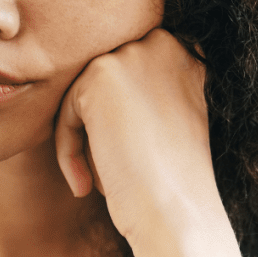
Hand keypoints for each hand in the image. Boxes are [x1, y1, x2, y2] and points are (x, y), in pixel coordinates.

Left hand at [53, 28, 223, 247]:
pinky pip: (67, 109)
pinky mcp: (101, 73)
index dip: (122, 125)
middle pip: (106, 86)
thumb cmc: (176, 184)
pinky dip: (69, 149)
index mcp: (190, 54)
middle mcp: (166, 44)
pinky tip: (86, 185)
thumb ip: (144, 96)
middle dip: (103, 131)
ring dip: (87, 142)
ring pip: (84, 96)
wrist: (177, 213)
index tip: (129, 164)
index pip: (130, 82)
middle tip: (112, 175)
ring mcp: (134, 54)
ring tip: (101, 182)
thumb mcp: (170, 124)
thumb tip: (97, 95)